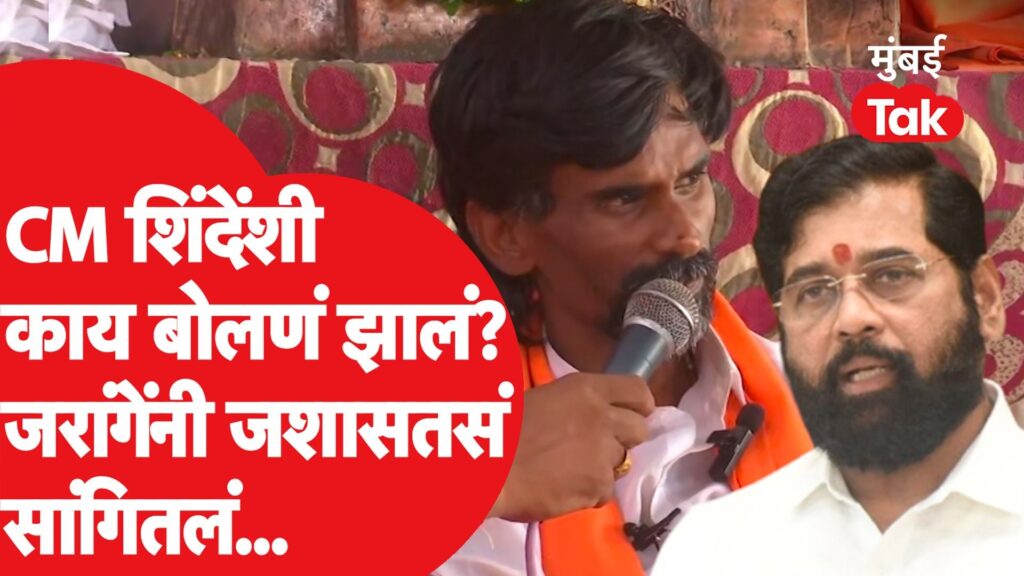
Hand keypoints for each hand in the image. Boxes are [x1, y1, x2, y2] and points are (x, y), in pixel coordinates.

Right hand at [489, 372, 653, 521]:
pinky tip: (563, 487)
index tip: (633, 414)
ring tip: (570, 469)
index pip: (637, 390)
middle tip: (599, 446)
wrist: (489, 468)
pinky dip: (589, 492)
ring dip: (602, 466)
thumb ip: (577, 405)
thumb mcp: (544, 400)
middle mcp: (602, 417)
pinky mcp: (598, 485)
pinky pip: (605, 490)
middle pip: (639, 429)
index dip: (639, 405)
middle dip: (624, 439)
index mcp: (586, 389)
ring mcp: (603, 453)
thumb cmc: (503, 429)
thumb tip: (591, 416)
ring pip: (621, 462)